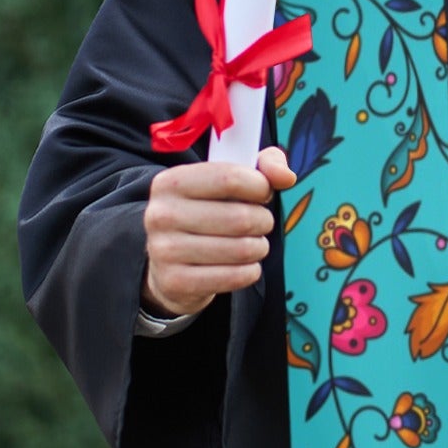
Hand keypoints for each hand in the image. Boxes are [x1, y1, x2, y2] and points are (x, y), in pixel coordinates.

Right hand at [141, 145, 297, 317]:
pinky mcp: (175, 282)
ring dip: (259, 247)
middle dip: (263, 221)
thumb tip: (286, 177)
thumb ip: (264, 166)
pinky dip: (250, 271)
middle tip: (260, 223)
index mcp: (171, 182)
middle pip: (240, 218)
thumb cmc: (208, 212)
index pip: (230, 178)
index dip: (260, 187)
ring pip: (241, 249)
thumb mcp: (229, 179)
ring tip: (252, 244)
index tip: (263, 193)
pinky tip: (244, 265)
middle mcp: (161, 214)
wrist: (169, 262)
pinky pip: (234, 277)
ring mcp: (164, 250)